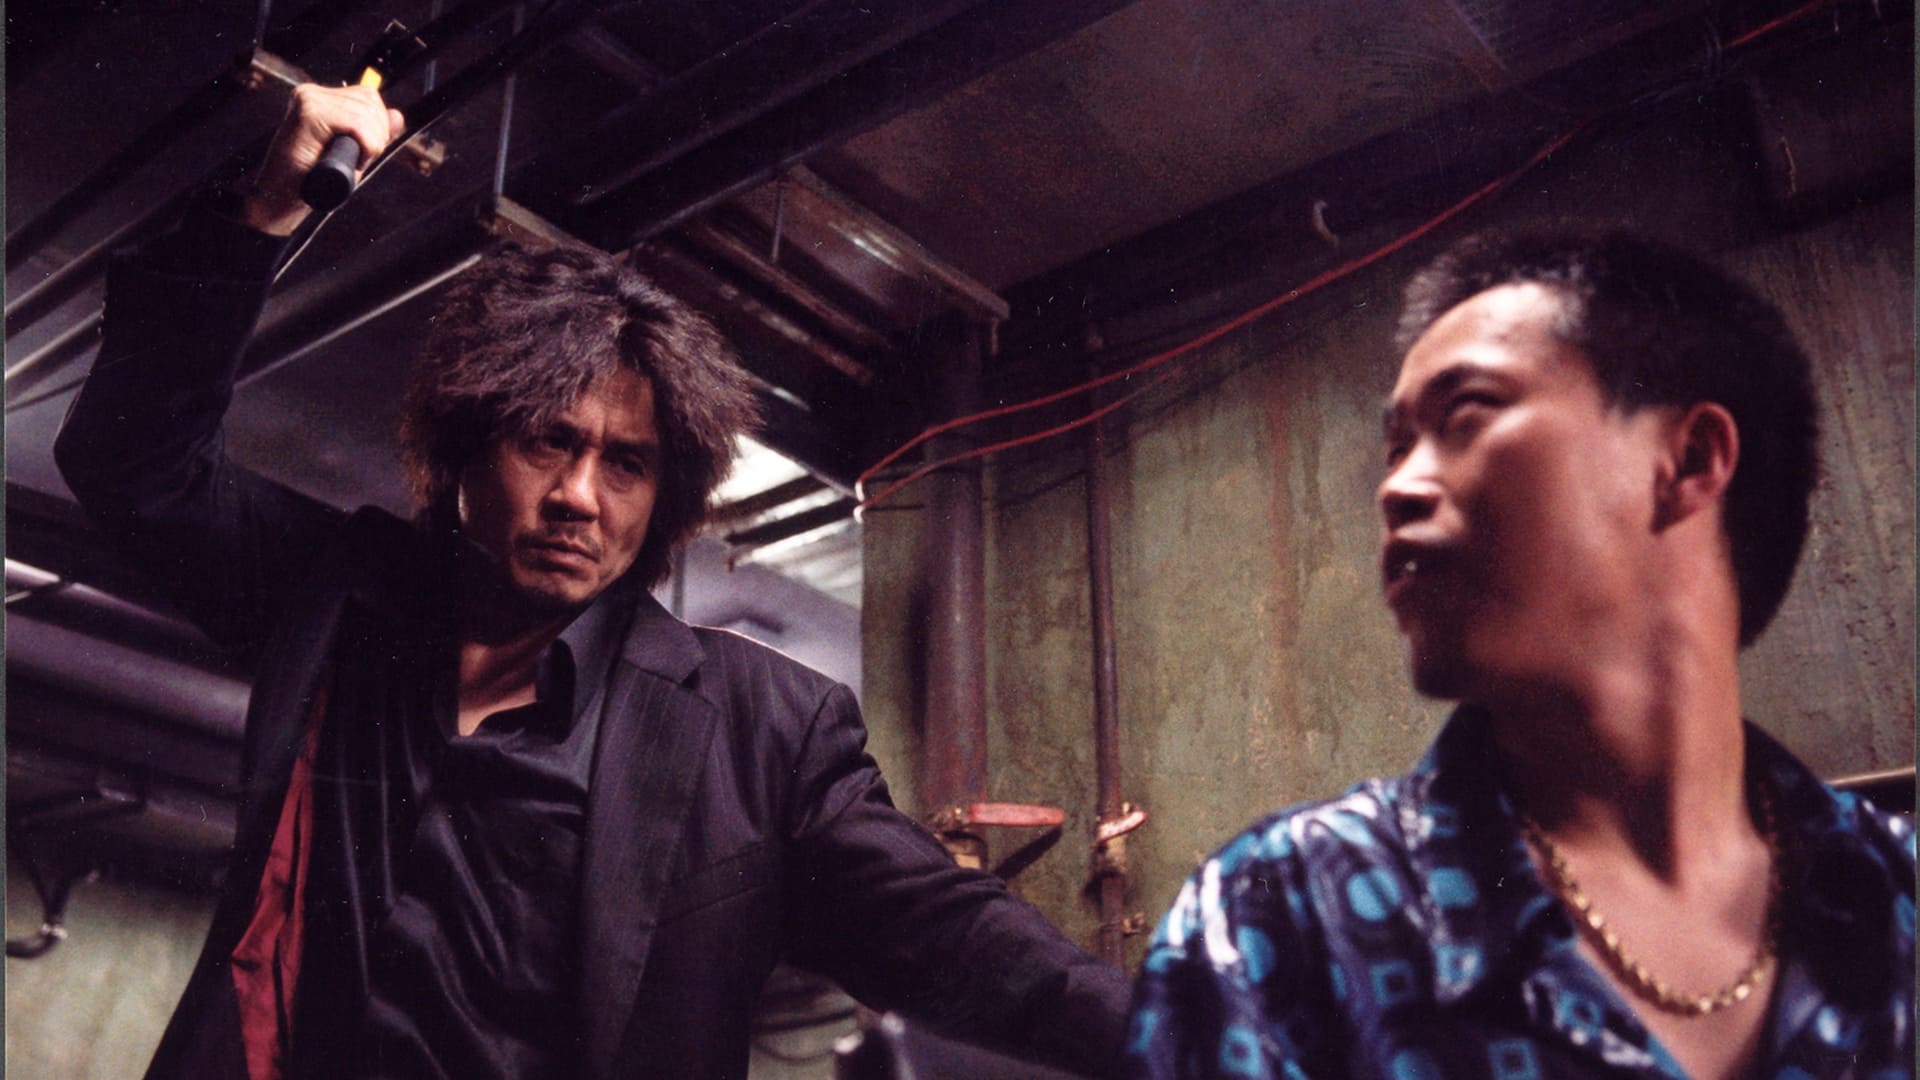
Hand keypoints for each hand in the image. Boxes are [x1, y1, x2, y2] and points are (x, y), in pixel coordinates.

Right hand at [243, 82, 405, 235]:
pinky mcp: (308, 112)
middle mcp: (312, 94)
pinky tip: (347, 159)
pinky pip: (358, 124)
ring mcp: (309, 100)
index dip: (378, 125)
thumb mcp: (352, 153)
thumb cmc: (313, 179)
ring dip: (370, 144)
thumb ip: (375, 133)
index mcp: (321, 99)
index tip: (365, 150)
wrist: (282, 198)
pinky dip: (364, 145)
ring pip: (366, 113)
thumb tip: (397, 116)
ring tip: (346, 161)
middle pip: (370, 101)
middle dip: (377, 134)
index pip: (367, 96)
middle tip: (357, 158)